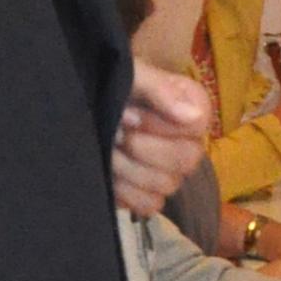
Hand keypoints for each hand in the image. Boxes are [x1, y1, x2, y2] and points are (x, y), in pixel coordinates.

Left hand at [113, 61, 211, 216]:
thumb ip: (159, 89)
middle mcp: (189, 144)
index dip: (159, 124)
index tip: (129, 115)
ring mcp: (172, 174)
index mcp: (191, 109)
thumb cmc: (110, 86)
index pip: (196, 125)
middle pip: (186, 160)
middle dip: (141, 147)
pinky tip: (110, 174)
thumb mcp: (130, 75)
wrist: (84, 110)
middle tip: (115, 133)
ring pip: (166, 185)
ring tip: (109, 150)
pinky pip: (150, 205)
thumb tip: (191, 116)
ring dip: (128, 168)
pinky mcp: (151, 195)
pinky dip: (125, 192)